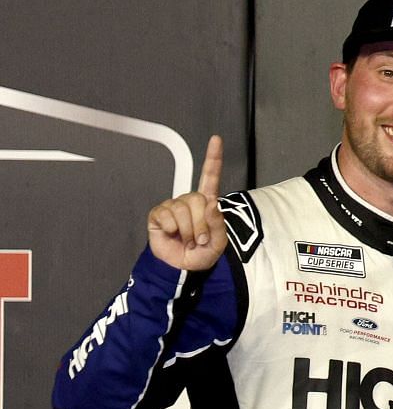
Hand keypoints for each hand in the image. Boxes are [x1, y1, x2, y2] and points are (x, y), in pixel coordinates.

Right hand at [146, 136, 226, 271]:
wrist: (181, 268)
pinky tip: (172, 235)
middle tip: (200, 239)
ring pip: (183, 209)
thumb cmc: (200, 254)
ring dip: (188, 230)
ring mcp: (173, 206)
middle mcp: (189, 201)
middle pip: (197, 199)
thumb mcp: (218, 243)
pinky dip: (173, 230)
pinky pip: (168, 216)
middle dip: (201, 224)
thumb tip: (212, 203)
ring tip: (188, 240)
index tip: (215, 140)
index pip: (210, 178)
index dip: (212, 158)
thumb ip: (218, 224)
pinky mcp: (159, 214)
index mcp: (207, 204)